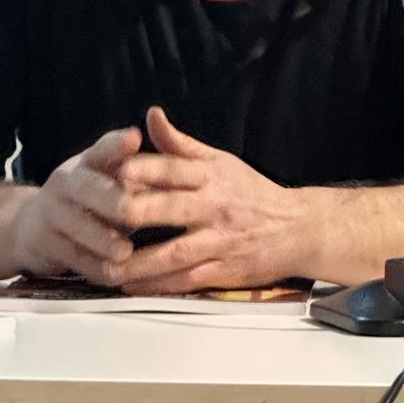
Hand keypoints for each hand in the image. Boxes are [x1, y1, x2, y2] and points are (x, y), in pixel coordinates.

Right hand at [11, 127, 142, 283]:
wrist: (31, 227)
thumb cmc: (88, 202)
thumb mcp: (108, 181)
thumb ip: (137, 173)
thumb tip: (177, 165)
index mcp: (86, 163)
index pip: (101, 149)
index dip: (116, 145)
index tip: (134, 139)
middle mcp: (65, 183)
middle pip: (86, 187)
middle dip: (107, 197)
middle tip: (128, 208)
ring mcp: (51, 213)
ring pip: (77, 226)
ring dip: (101, 240)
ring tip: (124, 251)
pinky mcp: (44, 243)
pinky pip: (72, 257)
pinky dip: (94, 268)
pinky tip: (114, 275)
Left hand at [113, 107, 305, 292]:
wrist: (298, 230)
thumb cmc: (252, 193)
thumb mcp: (221, 161)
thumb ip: (181, 145)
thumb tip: (151, 116)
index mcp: (212, 176)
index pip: (175, 169)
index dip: (145, 169)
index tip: (115, 170)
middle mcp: (215, 207)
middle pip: (172, 208)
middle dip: (138, 212)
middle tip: (105, 216)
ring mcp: (219, 242)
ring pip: (175, 252)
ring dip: (139, 262)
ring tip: (106, 266)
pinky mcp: (223, 271)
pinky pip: (185, 280)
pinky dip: (157, 286)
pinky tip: (131, 286)